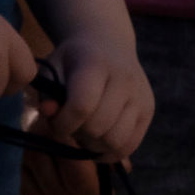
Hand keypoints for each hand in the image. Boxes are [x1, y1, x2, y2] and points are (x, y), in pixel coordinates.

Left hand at [39, 33, 152, 163]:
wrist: (109, 44)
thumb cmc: (73, 62)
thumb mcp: (53, 69)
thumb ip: (47, 93)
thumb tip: (49, 112)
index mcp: (99, 65)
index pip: (82, 107)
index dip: (62, 123)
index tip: (55, 121)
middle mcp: (126, 80)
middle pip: (98, 127)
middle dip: (77, 134)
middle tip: (71, 124)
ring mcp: (141, 96)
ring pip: (116, 141)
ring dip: (94, 144)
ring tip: (86, 131)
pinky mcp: (148, 110)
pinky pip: (130, 145)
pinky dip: (111, 151)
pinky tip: (99, 139)